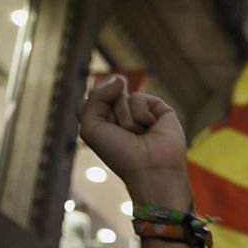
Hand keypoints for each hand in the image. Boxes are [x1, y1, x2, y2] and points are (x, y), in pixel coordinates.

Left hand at [75, 76, 190, 209]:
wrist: (150, 168)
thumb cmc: (120, 155)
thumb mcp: (91, 127)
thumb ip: (96, 97)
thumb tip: (120, 78)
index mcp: (103, 121)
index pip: (88, 101)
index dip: (92, 113)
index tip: (105, 136)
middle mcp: (121, 114)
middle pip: (103, 95)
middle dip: (110, 116)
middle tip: (122, 136)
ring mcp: (140, 110)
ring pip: (121, 96)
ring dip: (126, 119)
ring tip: (139, 135)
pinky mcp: (159, 108)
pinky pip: (139, 98)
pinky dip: (142, 116)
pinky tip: (151, 129)